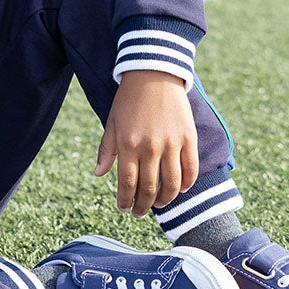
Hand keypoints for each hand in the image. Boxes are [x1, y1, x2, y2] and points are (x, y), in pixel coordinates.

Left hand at [94, 70, 198, 217]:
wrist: (153, 75)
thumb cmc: (128, 100)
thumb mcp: (111, 123)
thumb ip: (106, 150)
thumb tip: (98, 174)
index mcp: (127, 144)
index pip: (126, 183)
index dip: (125, 200)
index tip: (123, 209)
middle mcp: (150, 147)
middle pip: (149, 188)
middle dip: (143, 206)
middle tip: (139, 213)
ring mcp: (171, 143)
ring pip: (172, 183)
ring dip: (165, 199)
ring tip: (159, 204)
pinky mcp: (188, 138)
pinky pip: (190, 169)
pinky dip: (186, 184)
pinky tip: (180, 190)